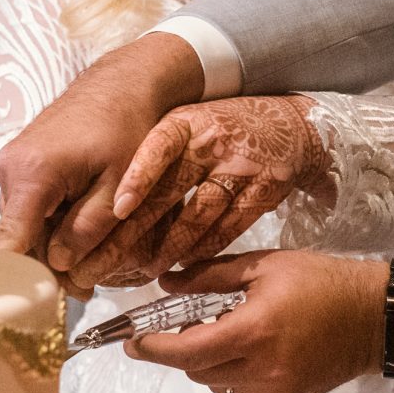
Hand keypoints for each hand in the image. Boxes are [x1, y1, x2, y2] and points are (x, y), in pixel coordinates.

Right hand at [0, 30, 205, 272]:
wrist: (120, 84)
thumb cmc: (126, 127)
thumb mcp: (118, 184)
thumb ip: (89, 227)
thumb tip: (60, 265)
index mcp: (33, 174)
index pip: (10, 242)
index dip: (22, 280)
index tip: (41, 304)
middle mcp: (10, 170)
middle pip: (18, 239)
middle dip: (47, 270)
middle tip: (83, 293)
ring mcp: (10, 166)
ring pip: (23, 226)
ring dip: (50, 251)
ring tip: (86, 273)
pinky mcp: (18, 166)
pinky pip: (27, 208)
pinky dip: (49, 228)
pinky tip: (76, 241)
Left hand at [72, 95, 331, 284]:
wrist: (290, 126)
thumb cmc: (224, 130)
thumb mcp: (189, 124)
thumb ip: (154, 154)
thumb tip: (108, 202)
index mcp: (187, 123)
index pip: (159, 147)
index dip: (138, 177)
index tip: (119, 208)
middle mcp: (213, 142)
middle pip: (170, 191)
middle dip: (133, 233)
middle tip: (103, 263)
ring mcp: (241, 167)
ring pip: (199, 216)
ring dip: (170, 247)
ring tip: (146, 269)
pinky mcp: (264, 191)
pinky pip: (228, 229)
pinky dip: (204, 248)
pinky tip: (186, 262)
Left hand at [129, 250, 386, 392]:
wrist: (378, 317)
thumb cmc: (323, 280)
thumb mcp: (265, 266)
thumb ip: (210, 276)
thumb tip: (166, 284)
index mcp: (254, 330)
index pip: (186, 350)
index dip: (153, 349)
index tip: (131, 341)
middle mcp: (262, 367)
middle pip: (196, 369)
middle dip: (182, 348)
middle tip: (188, 320)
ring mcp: (276, 388)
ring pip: (217, 383)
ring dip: (208, 360)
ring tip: (226, 330)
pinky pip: (242, 390)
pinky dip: (233, 371)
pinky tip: (250, 346)